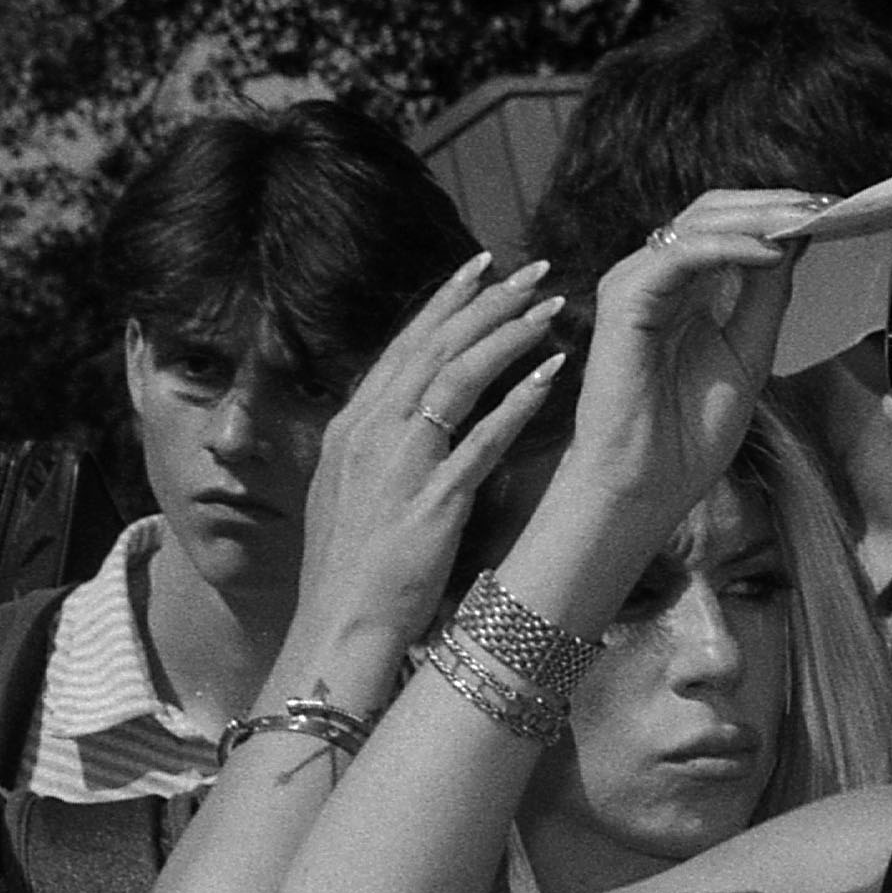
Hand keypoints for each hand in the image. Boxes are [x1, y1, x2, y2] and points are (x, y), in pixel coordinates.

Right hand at [291, 252, 575, 664]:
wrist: (337, 625)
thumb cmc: (353, 572)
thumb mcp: (356, 493)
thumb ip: (382, 450)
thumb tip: (409, 421)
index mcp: (354, 422)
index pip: (405, 343)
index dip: (446, 301)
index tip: (482, 266)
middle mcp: (372, 428)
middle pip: (434, 343)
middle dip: (485, 298)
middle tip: (532, 267)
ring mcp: (401, 461)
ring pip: (457, 375)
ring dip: (507, 334)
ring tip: (551, 306)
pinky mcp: (432, 500)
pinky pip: (482, 439)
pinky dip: (518, 402)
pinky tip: (554, 375)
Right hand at [533, 190, 820, 588]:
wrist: (646, 484)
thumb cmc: (689, 434)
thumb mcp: (748, 357)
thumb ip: (765, 301)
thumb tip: (795, 245)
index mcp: (686, 286)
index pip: (730, 226)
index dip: (778, 213)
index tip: (833, 211)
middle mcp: (658, 274)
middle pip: (714, 210)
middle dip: (775, 204)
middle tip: (829, 203)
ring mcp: (637, 280)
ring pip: (698, 222)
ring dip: (759, 216)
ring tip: (809, 217)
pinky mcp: (624, 297)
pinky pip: (680, 255)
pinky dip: (728, 248)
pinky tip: (771, 252)